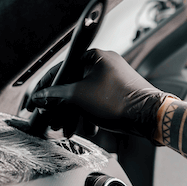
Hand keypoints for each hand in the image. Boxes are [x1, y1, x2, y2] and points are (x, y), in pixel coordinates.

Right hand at [29, 49, 172, 139]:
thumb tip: (41, 97)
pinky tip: (88, 129)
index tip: (36, 102)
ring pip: (86, 95)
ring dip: (75, 114)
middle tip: (52, 120)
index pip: (61, 70)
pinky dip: (90, 114)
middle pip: (73, 84)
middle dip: (61, 107)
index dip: (45, 88)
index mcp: (94, 56)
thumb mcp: (79, 97)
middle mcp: (105, 63)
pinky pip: (99, 101)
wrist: (150, 116)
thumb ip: (56, 95)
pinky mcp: (121, 92)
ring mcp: (114, 78)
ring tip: (68, 130)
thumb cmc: (119, 102)